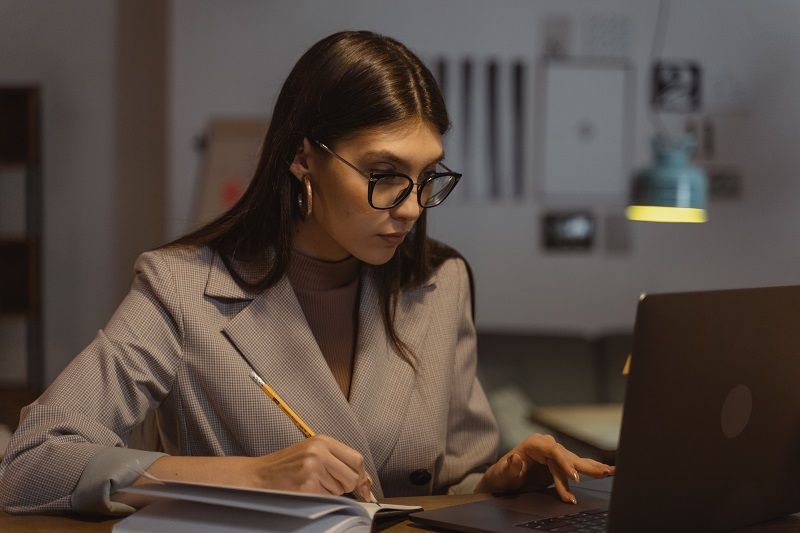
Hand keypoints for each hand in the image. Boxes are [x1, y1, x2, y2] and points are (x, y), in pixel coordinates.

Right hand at [246, 435, 372, 500]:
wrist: (258, 475)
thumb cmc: (286, 466)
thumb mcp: (312, 452)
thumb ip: (337, 460)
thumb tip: (365, 481)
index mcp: (322, 441)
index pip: (356, 458)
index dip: (361, 474)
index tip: (363, 485)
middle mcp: (318, 452)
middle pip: (352, 476)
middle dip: (346, 486)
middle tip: (330, 484)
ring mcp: (312, 469)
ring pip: (340, 490)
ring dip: (330, 492)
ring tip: (312, 483)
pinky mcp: (306, 486)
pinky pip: (327, 498)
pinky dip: (320, 498)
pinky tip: (306, 490)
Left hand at [475, 433, 613, 503]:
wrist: (503, 480)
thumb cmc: (502, 477)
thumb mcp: (503, 475)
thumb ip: (510, 468)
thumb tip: (516, 459)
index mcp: (533, 444)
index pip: (553, 451)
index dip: (565, 464)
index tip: (575, 478)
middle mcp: (545, 445)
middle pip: (568, 455)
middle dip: (585, 466)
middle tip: (602, 473)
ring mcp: (553, 453)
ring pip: (575, 461)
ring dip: (592, 469)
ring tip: (611, 472)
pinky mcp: (559, 463)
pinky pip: (576, 466)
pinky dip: (590, 470)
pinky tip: (605, 472)